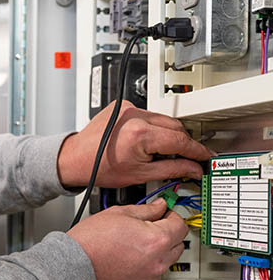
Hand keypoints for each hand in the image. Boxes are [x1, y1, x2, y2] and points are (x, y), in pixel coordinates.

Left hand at [57, 101, 212, 187]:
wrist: (75, 158)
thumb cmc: (99, 168)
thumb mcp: (140, 175)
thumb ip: (172, 170)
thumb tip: (194, 168)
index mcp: (140, 134)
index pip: (180, 140)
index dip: (196, 151)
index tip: (205, 157)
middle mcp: (134, 116)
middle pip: (174, 127)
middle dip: (181, 143)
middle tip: (183, 158)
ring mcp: (128, 108)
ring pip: (163, 119)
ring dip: (166, 134)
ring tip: (156, 152)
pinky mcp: (123, 105)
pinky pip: (148, 114)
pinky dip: (151, 126)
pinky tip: (143, 140)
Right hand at [68, 199, 187, 279]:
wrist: (73, 266)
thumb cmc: (90, 242)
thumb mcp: (118, 213)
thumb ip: (145, 209)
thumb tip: (158, 207)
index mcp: (156, 240)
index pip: (180, 225)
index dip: (171, 215)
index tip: (165, 212)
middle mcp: (158, 261)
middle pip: (178, 244)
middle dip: (167, 233)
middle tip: (150, 226)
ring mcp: (150, 277)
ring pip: (167, 260)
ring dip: (159, 251)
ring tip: (135, 244)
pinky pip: (153, 273)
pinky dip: (147, 265)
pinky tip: (129, 257)